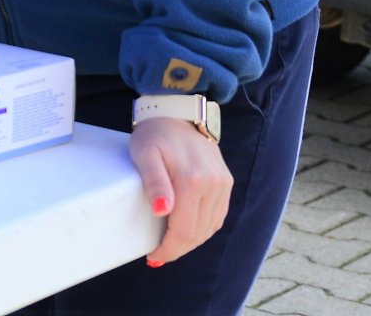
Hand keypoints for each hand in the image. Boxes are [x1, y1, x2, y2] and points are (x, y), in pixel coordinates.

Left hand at [132, 116, 233, 265]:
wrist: (176, 113)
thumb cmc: (154, 134)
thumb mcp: (144, 155)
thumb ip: (154, 183)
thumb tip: (162, 211)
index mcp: (193, 181)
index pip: (184, 229)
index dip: (169, 248)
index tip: (154, 256)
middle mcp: (214, 185)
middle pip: (198, 233)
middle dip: (179, 248)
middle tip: (160, 255)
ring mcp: (223, 184)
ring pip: (210, 227)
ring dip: (191, 241)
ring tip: (171, 245)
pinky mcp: (226, 182)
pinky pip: (217, 215)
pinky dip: (203, 228)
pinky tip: (188, 231)